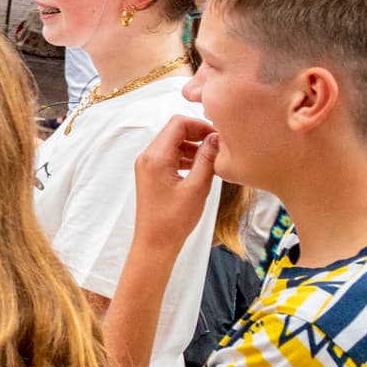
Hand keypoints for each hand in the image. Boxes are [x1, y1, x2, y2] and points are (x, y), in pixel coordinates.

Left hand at [132, 114, 218, 254]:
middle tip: (219, 147)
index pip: (178, 123)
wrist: (155, 243)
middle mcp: (148, 157)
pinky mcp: (151, 174)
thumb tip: (216, 137)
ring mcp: (148, 166)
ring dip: (193, 147)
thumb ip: (207, 159)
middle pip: (175, 131)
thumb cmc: (174, 220)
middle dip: (198, 135)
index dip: (200, 125)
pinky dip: (186, 157)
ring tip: (213, 160)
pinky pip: (170, 156)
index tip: (218, 136)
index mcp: (155, 157)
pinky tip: (201, 169)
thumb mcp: (197, 187)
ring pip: (173, 144)